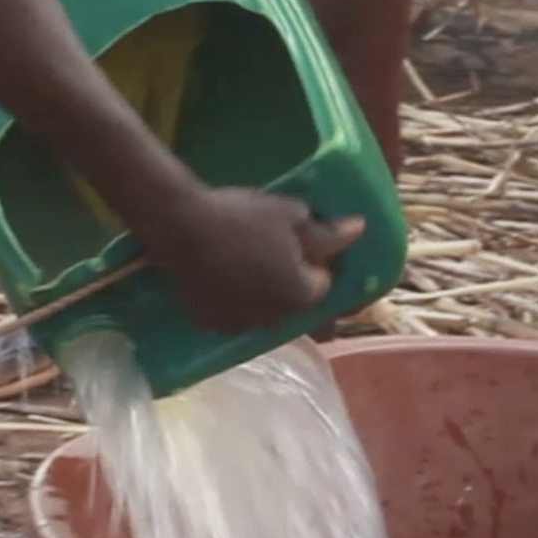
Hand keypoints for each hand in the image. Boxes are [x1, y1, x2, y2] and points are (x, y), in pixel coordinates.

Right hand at [139, 186, 363, 333]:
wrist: (177, 224)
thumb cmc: (240, 216)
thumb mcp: (290, 214)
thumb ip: (327, 231)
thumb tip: (360, 229)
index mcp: (301, 296)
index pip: (322, 282)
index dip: (313, 258)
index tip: (294, 237)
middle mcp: (274, 320)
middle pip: (291, 301)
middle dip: (287, 280)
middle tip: (267, 246)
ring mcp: (238, 324)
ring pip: (260, 309)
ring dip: (259, 292)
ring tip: (239, 258)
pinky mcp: (207, 322)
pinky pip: (229, 312)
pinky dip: (229, 299)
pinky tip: (217, 273)